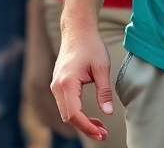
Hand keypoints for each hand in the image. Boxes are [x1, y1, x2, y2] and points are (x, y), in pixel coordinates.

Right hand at [51, 24, 112, 140]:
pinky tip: (90, 117)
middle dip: (85, 128)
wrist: (77, 29)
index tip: (101, 133)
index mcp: (67, 82)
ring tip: (100, 127)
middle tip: (103, 133)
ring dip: (81, 123)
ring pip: (65, 113)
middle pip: (68, 117)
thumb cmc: (90, 45)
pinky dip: (76, 114)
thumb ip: (104, 91)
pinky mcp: (58, 84)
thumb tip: (108, 113)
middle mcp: (57, 86)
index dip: (87, 127)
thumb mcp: (102, 67)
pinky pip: (65, 105)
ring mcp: (55, 85)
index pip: (74, 114)